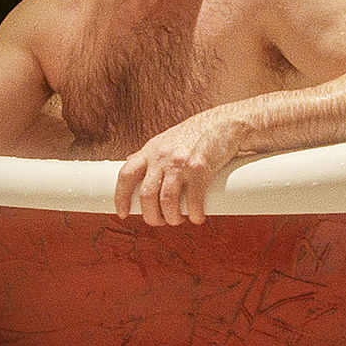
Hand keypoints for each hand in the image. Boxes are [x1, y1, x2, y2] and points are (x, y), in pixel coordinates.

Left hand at [114, 114, 238, 225]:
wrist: (225, 124)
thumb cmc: (195, 134)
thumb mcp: (165, 140)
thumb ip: (150, 153)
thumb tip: (129, 161)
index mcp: (150, 151)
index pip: (126, 175)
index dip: (120, 197)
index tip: (122, 213)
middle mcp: (162, 157)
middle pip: (146, 195)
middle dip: (151, 216)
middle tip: (159, 221)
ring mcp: (180, 163)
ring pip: (167, 201)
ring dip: (172, 218)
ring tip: (177, 220)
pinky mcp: (200, 169)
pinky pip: (193, 201)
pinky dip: (194, 215)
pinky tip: (197, 218)